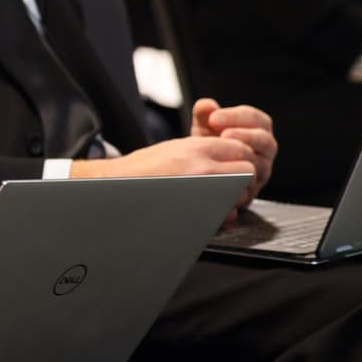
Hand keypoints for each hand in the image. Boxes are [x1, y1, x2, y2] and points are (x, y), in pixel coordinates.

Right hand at [72, 133, 259, 210]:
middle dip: (244, 178)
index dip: (241, 158)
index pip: (240, 148)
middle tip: (233, 185)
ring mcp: (202, 187)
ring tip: (221, 200)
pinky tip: (212, 213)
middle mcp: (202, 165)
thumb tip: (225, 160)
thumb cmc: (138, 171)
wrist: (113, 186)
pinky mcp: (198, 209)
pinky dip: (224, 213)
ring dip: (236, 196)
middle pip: (248, 168)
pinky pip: (226, 211)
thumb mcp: (172, 149)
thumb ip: (203, 151)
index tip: (233, 167)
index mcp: (196, 147)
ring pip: (242, 190)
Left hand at [191, 97, 276, 205]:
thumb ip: (205, 115)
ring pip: (261, 165)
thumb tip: (206, 105)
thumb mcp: (205, 129)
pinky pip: (250, 186)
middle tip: (224, 135)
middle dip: (245, 136)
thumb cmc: (210, 145)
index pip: (256, 120)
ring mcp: (260, 172)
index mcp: (257, 131)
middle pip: (265, 141)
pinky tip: (220, 173)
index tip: (213, 118)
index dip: (236, 117)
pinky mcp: (251, 190)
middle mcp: (264, 151)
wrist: (204, 173)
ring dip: (243, 158)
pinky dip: (237, 179)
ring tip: (223, 152)